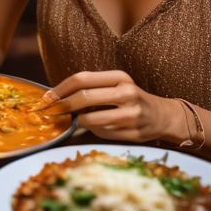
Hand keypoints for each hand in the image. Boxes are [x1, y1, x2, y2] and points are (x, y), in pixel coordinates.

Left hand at [39, 70, 183, 143]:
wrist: (163, 115)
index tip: (47, 98)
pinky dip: (93, 132)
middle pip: (85, 97)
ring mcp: (131, 114)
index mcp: (120, 77)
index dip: (61, 88)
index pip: (82, 78)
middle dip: (64, 106)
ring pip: (92, 119)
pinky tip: (95, 128)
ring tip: (75, 121)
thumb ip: (92, 89)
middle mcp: (127, 93)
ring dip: (79, 122)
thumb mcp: (116, 85)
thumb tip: (57, 98)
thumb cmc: (131, 98)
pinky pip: (103, 134)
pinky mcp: (134, 133)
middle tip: (51, 112)